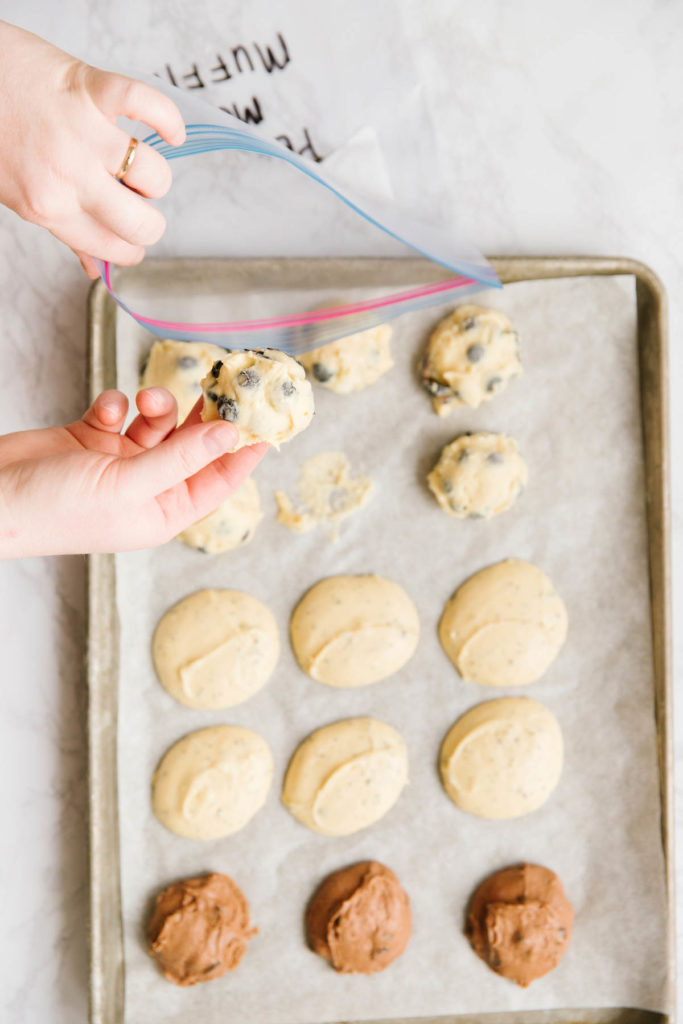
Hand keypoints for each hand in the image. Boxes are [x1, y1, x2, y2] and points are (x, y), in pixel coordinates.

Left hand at [0, 20, 185, 277]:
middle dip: (150, 222)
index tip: (133, 240)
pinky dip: (168, 120)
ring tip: (140, 168)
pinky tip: (171, 132)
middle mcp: (68, 175)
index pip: (114, 248)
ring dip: (155, 178)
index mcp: (49, 207)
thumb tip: (95, 267)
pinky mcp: (92, 88)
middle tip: (138, 206)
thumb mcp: (18, 195)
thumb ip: (63, 229)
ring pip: (153, 176)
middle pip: (142, 224)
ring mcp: (82, 132)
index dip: (132, 249)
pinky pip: (147, 105)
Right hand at [0, 388, 266, 556]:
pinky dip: (118, 404)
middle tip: (222, 386)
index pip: (219, 481)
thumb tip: (230, 436)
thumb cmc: (56, 509)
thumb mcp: (129, 484)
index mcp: (164, 512)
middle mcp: (147, 488)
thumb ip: (182, 457)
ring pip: (159, 422)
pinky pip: (122, 412)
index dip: (244, 453)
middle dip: (205, 418)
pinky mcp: (94, 439)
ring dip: (156, 405)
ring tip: (145, 400)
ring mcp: (120, 463)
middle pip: (193, 447)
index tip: (268, 423)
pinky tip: (106, 410)